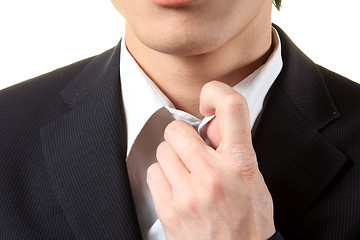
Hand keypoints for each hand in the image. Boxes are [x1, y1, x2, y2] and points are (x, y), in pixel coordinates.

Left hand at [147, 81, 274, 239]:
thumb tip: (209, 124)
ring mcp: (188, 193)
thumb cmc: (248, 221)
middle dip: (183, 137)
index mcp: (241, 163)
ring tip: (186, 174)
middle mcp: (213, 175)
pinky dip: (162, 177)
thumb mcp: (253, 180)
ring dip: (171, 159)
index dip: (216, 93)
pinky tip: (177, 189)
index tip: (208, 100)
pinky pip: (153, 173)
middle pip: (177, 129)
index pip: (232, 108)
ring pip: (162, 150)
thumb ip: (233, 148)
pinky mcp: (169, 209)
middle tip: (192, 151)